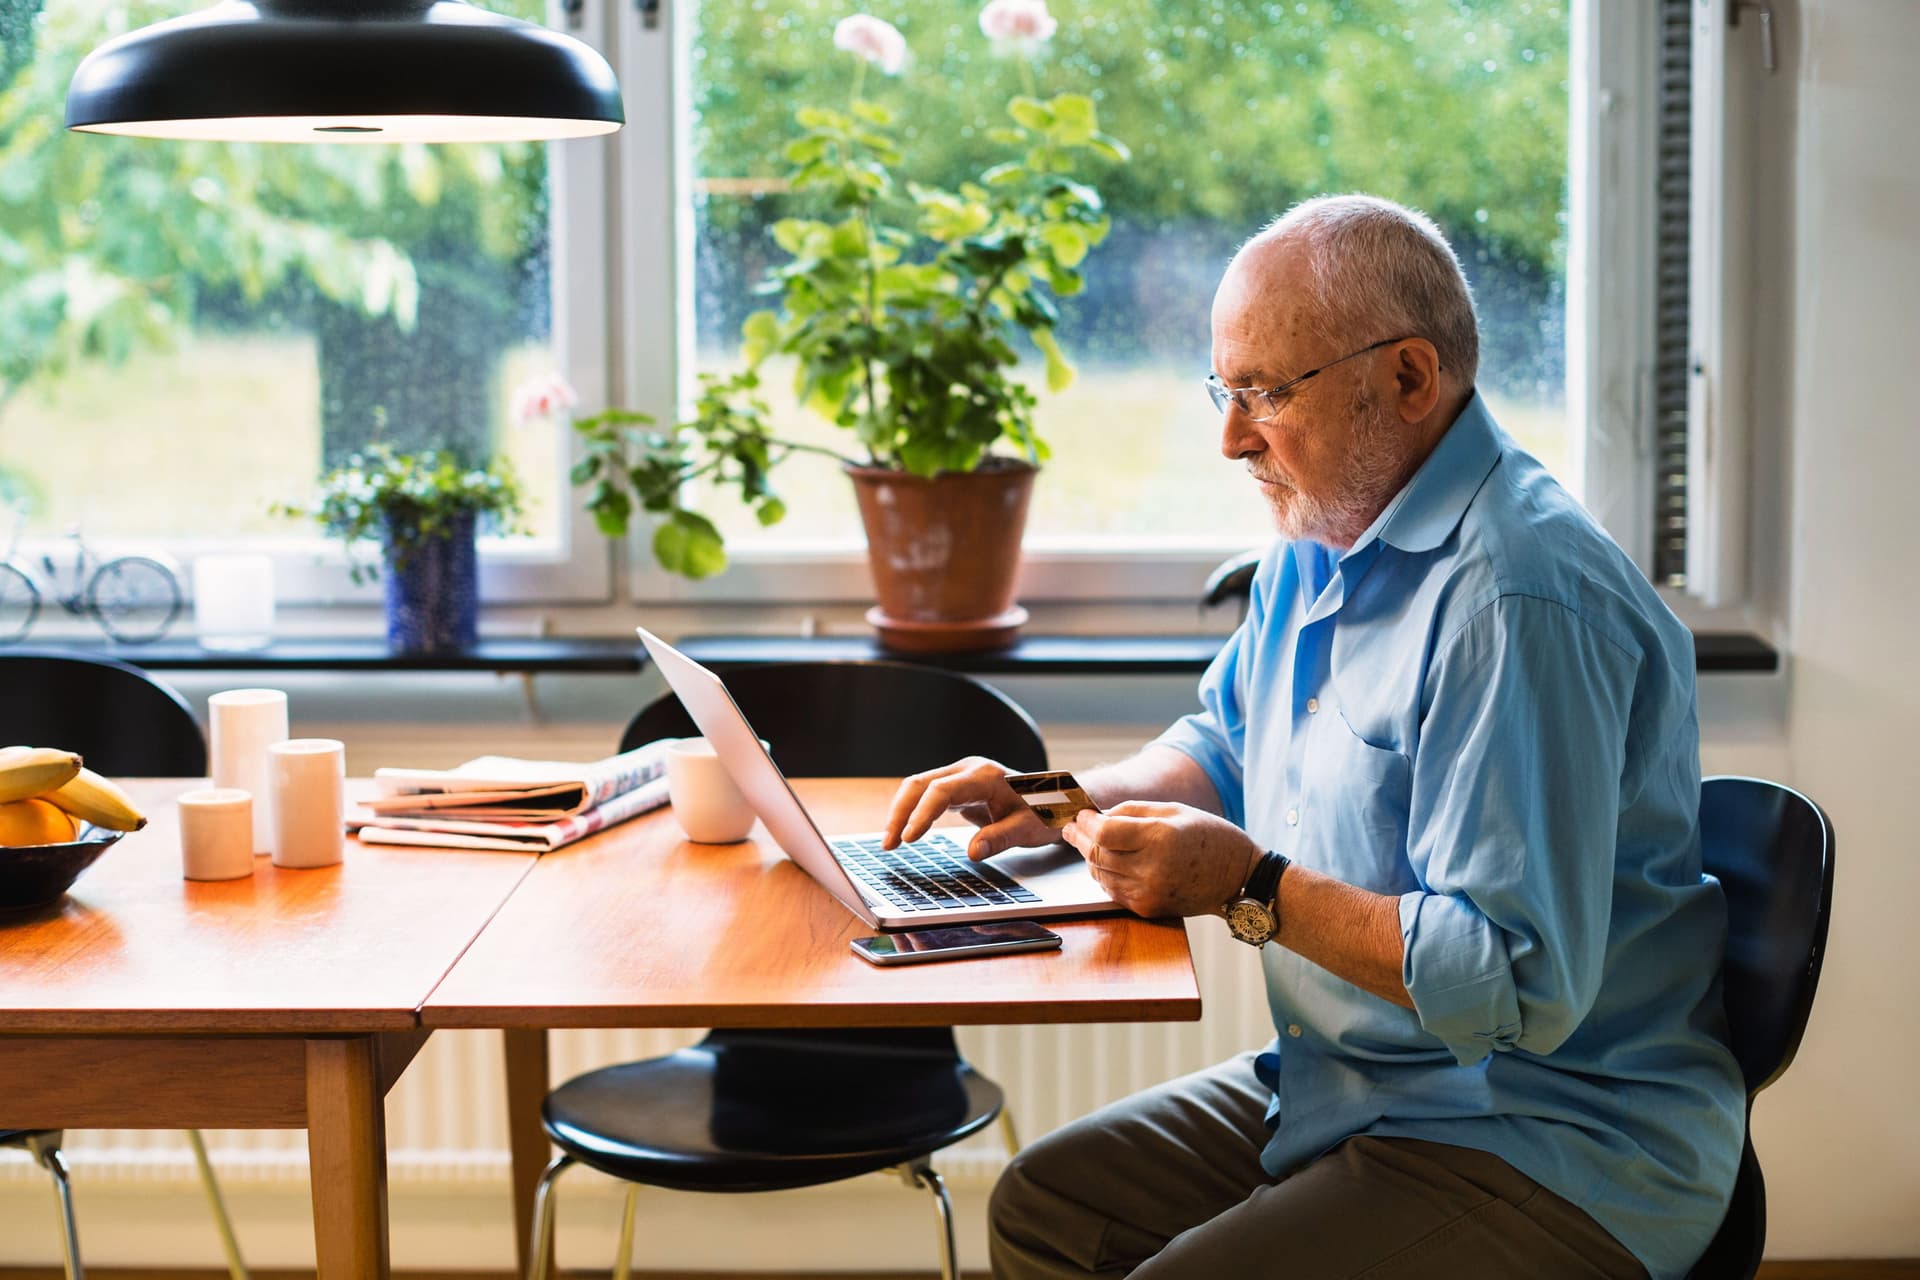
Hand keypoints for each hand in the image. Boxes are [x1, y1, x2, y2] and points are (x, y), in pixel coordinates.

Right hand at [882, 756, 1058, 859]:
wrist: (1056, 799)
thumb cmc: (1045, 811)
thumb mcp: (1030, 829)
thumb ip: (1001, 838)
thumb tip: (973, 853)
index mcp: (985, 776)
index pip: (942, 790)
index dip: (921, 814)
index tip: (909, 838)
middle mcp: (968, 770)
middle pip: (921, 783)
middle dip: (900, 812)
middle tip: (889, 844)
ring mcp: (961, 776)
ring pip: (918, 787)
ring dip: (901, 812)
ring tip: (890, 842)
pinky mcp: (957, 787)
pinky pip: (926, 794)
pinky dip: (911, 811)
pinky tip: (903, 832)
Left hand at [1060, 802, 1262, 918]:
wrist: (1239, 879)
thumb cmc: (1211, 837)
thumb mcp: (1175, 810)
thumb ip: (1132, 810)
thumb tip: (1098, 815)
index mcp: (1160, 838)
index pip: (1104, 832)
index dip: (1086, 823)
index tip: (1080, 815)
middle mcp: (1152, 869)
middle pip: (1097, 853)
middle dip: (1081, 839)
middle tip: (1072, 828)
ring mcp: (1149, 893)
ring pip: (1100, 873)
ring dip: (1091, 857)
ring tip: (1089, 843)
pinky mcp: (1148, 908)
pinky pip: (1112, 890)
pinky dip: (1105, 875)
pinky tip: (1107, 863)